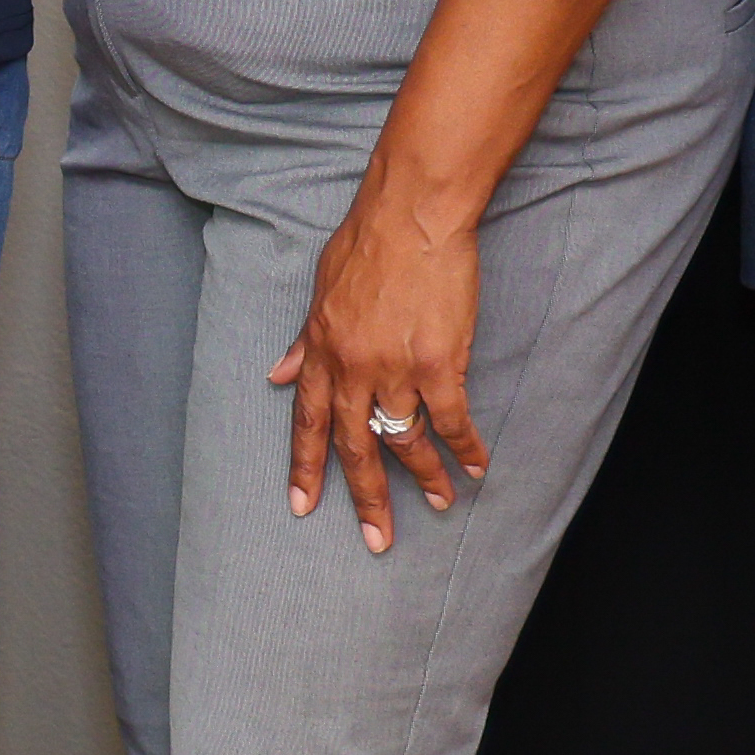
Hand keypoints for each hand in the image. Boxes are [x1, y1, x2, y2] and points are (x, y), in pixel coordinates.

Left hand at [274, 195, 489, 543]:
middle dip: (364, 498)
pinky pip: (451, 419)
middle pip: (354, 446)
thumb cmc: (366, 243)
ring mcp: (394, 368)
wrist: (410, 215)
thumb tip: (277, 373)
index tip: (302, 505)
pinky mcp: (438, 362)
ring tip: (438, 503)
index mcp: (320, 351)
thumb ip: (303, 340)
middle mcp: (352, 367)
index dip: (305, 466)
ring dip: (423, 476)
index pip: (307, 421)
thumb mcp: (320, 290)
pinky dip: (465, 447)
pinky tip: (477, 467)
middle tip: (376, 539)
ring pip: (405, 439)